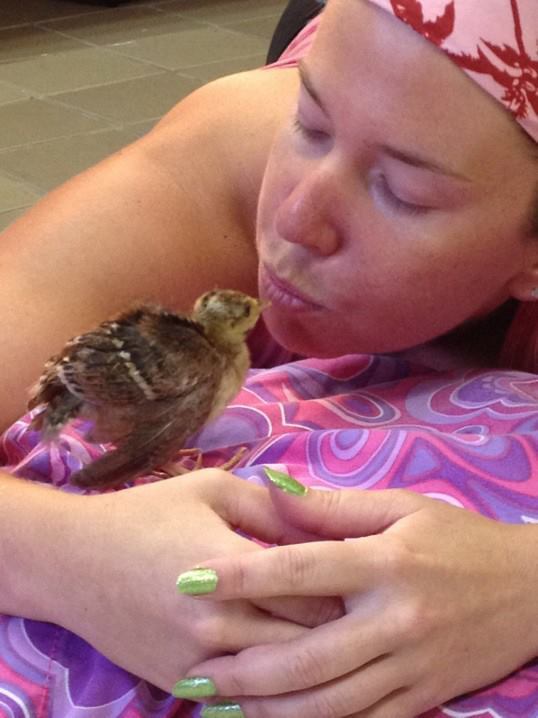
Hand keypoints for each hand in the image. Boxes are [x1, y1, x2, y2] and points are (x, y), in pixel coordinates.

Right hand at [39, 470, 341, 692]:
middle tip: (366, 616)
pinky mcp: (180, 686)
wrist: (74, 560)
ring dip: (312, 667)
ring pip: (279, 680)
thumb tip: (324, 520)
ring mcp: (198, 662)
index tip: (370, 583)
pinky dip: (272, 687)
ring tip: (342, 647)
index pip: (316, 596)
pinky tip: (294, 672)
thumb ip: (271, 505)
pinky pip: (242, 697)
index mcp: (232, 568)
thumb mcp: (211, 489)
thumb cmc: (146, 514)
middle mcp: (218, 624)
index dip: (350, 592)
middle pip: (305, 644)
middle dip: (341, 633)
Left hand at [176, 483, 537, 716]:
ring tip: (220, 706)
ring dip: (269, 710)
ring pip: (329, 703)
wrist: (531, 592)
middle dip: (242, 668)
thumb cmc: (459, 538)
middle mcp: (395, 621)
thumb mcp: (403, 507)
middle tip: (191, 672)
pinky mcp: (424, 699)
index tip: (190, 578)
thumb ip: (334, 505)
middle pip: (306, 655)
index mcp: (386, 563)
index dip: (241, 574)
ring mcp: (411, 668)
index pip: (301, 568)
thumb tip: (271, 489)